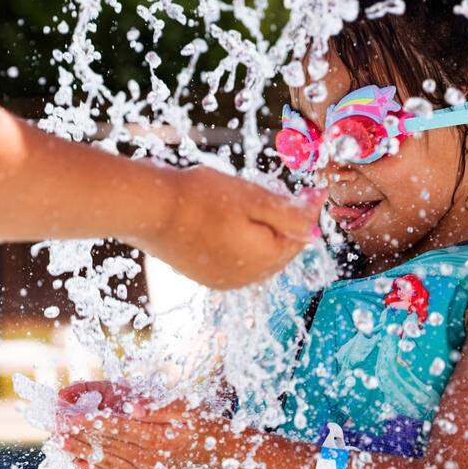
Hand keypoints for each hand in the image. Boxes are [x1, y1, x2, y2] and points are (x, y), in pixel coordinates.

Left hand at [56, 382, 222, 468]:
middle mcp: (148, 461)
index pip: (113, 427)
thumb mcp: (184, 406)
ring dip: (78, 450)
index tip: (66, 414)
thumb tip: (131, 406)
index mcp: (155, 439)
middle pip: (104, 444)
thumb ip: (157, 406)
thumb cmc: (196, 420)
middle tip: (54, 423)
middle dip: (76, 433)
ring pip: (104, 461)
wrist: (212, 448)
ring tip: (58, 440)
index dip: (87, 420)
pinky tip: (76, 461)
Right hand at [138, 167, 324, 289]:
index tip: (313, 188)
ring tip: (255, 204)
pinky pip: (235, 260)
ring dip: (264, 234)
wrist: (150, 210)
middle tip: (286, 194)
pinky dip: (241, 242)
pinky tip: (229, 220)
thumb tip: (317, 220)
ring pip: (258, 256)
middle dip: (286, 224)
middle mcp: (247, 278)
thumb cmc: (201, 198)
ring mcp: (224, 280)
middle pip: (281, 250)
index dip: (308, 212)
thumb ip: (290, 214)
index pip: (300, 237)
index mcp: (265, 260)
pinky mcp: (204, 276)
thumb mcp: (253, 198)